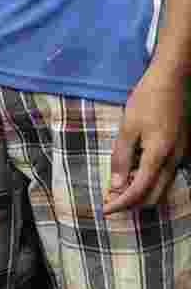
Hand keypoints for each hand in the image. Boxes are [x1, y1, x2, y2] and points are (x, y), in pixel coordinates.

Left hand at [103, 65, 189, 214]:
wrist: (173, 78)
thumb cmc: (147, 100)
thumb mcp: (127, 129)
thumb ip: (122, 159)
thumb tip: (117, 186)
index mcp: (159, 155)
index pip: (138, 191)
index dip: (120, 204)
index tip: (105, 210)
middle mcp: (175, 159)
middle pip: (154, 196)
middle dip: (131, 203)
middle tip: (110, 201)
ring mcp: (182, 154)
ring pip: (163, 186)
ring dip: (141, 193)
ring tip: (119, 188)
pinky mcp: (184, 148)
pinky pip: (168, 174)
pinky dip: (151, 180)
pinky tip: (135, 172)